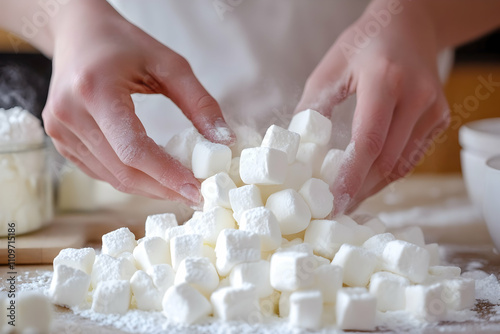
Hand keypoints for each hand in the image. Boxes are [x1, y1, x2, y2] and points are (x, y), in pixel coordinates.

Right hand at [42, 1, 233, 204]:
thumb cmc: (125, 44)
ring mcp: (59, 130)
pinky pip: (99, 171)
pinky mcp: (59, 140)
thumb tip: (224, 141)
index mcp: (96, 90)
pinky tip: (153, 176)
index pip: (134, 149)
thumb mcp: (169, 64)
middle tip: (195, 195)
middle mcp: (70, 113)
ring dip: (148, 187)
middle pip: (122, 170)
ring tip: (179, 186)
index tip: (197, 190)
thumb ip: (199, 102)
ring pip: (111, 176)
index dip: (167, 175)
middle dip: (163, 188)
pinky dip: (129, 178)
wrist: (78, 34)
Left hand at [295, 0, 449, 213]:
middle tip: (335, 208)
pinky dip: (388, 173)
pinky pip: (412, 156)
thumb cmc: (363, 45)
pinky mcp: (440, 118)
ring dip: (374, 186)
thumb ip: (313, 108)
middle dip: (360, 189)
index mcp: (385, 80)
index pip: (369, 141)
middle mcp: (416, 96)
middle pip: (387, 160)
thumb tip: (297, 150)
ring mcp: (433, 109)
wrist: (409, 26)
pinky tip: (368, 181)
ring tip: (349, 200)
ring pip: (403, 164)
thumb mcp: (329, 69)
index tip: (334, 202)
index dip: (351, 177)